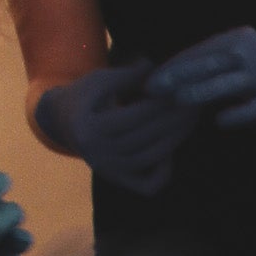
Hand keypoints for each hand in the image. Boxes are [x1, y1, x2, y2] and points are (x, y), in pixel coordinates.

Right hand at [35, 64, 197, 197]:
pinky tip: (171, 151)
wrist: (62, 122)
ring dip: (175, 139)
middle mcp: (96, 154)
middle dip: (173, 120)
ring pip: (151, 158)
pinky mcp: (117, 180)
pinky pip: (148, 185)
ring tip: (190, 120)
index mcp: (87, 127)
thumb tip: (159, 70)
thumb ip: (128, 76)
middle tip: (194, 105)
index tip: (179, 89)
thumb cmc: (85, 96)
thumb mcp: (99, 80)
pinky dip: (164, 172)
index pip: (132, 115)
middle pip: (144, 137)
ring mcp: (108, 170)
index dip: (158, 103)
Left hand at [147, 27, 255, 131]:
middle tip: (155, 89)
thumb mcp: (237, 57)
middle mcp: (252, 53)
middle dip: (179, 76)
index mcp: (239, 38)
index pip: (200, 51)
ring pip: (228, 84)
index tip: (150, 81)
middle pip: (210, 63)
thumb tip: (165, 77)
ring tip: (179, 101)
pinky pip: (251, 109)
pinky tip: (219, 122)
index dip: (174, 66)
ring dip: (200, 92)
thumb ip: (209, 63)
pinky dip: (234, 115)